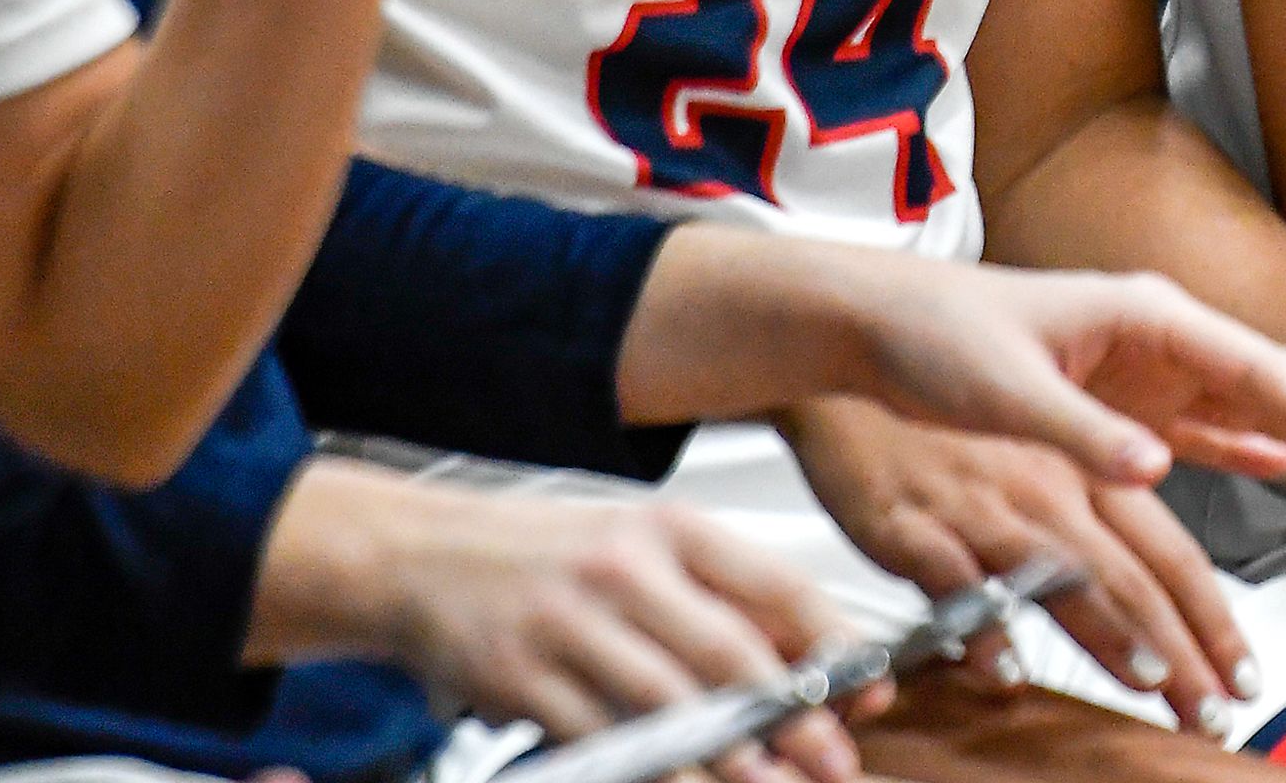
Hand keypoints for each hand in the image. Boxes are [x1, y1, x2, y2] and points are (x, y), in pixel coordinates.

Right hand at [289, 464, 868, 782]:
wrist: (419, 551)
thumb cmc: (544, 552)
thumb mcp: (641, 546)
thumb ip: (721, 595)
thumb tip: (809, 655)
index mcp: (670, 528)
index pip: (775, 584)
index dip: (830, 643)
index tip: (867, 688)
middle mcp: (624, 568)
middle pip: (728, 651)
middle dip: (790, 715)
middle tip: (833, 759)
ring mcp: (570, 622)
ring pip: (668, 703)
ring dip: (727, 758)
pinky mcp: (522, 676)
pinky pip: (601, 735)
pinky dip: (649, 769)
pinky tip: (679, 782)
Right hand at [785, 393, 1253, 731]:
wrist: (860, 367)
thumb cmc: (951, 426)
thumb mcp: (1041, 460)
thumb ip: (1100, 522)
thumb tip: (1161, 591)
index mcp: (1084, 477)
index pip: (1170, 553)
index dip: (1213, 619)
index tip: (1244, 678)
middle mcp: (1044, 493)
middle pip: (1129, 578)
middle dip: (1180, 650)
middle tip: (1215, 714)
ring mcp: (980, 512)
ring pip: (1057, 578)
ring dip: (1106, 632)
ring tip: (1149, 682)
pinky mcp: (912, 528)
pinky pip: (953, 581)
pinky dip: (983, 623)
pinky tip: (1003, 664)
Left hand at [833, 255, 1285, 485]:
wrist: (883, 327)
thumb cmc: (936, 336)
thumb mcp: (1005, 387)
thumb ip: (1083, 429)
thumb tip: (1152, 466)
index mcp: (1142, 314)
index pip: (1246, 365)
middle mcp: (1157, 335)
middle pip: (1273, 376)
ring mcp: (1145, 369)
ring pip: (1252, 404)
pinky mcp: (1122, 403)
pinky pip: (1202, 430)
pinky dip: (1245, 449)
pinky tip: (1283, 467)